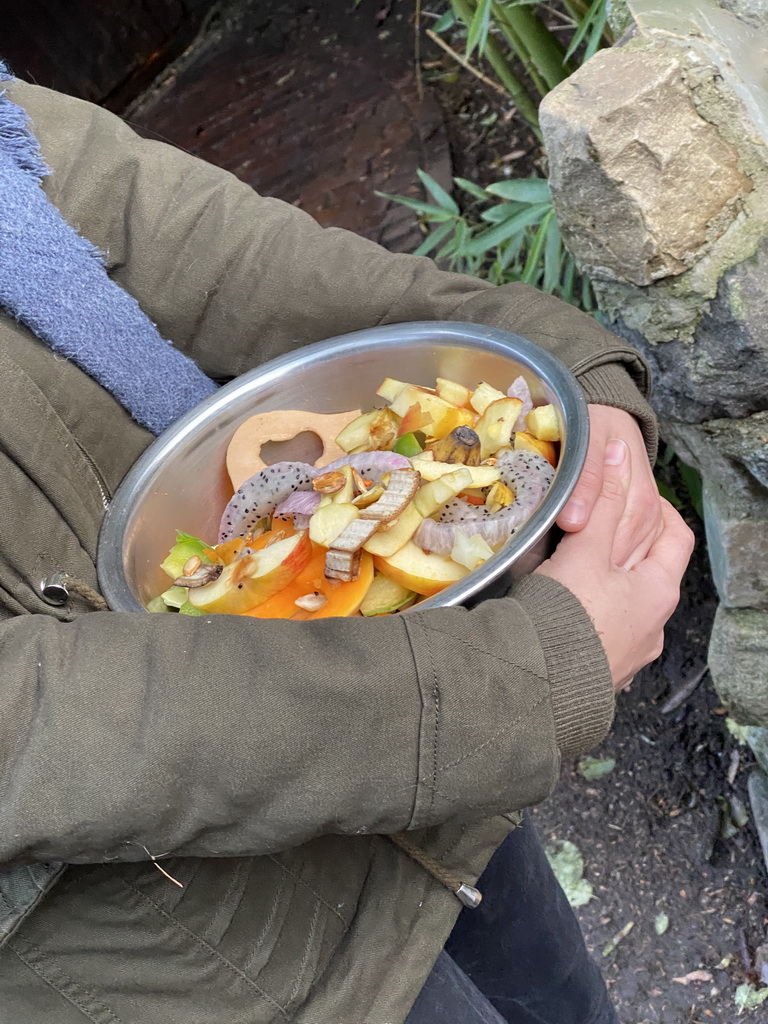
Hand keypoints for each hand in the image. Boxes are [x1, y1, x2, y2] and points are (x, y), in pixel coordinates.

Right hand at [537, 438, 694, 691]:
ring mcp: (628, 655)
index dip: (659, 510)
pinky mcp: (599, 676)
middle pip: (649, 572)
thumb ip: (601, 502)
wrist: (538, 690)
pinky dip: (587, 617)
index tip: (631, 495)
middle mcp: (653, 626)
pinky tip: (560, 612)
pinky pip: (600, 635)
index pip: (676, 537)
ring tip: (569, 569)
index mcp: (659, 591)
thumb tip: (619, 451)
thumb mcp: (586, 551)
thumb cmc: (567, 616)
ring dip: (605, 586)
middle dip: (625, 547)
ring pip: (623, 606)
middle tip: (592, 527)